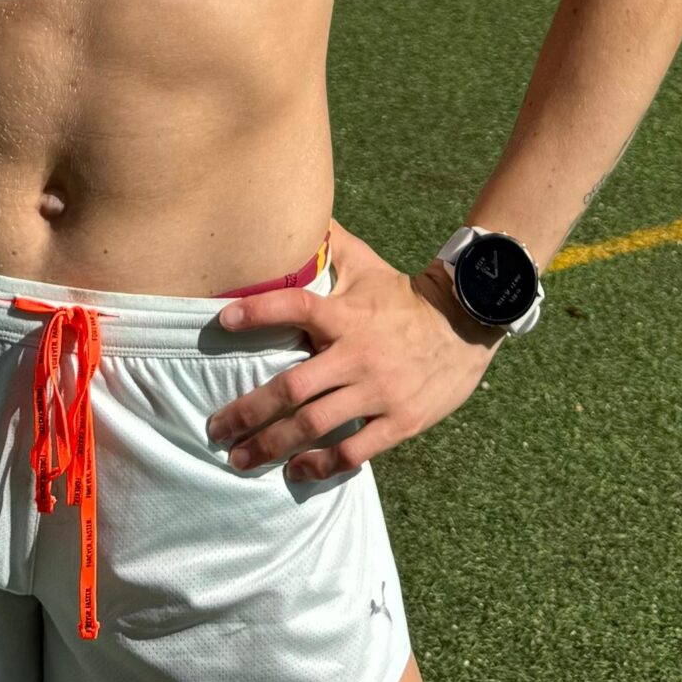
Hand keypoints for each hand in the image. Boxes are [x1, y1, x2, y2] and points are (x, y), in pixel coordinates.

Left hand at [205, 223, 502, 482]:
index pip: (296, 306)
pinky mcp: (400, 421)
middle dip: (248, 411)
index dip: (259, 311)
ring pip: (316, 425)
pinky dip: (320, 465)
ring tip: (241, 456)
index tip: (223, 321)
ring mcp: (379, 391)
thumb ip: (330, 245)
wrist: (466, 327)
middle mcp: (358, 355)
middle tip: (215, 428)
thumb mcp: (368, 266)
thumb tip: (297, 211)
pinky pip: (354, 451)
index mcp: (346, 316)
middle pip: (293, 387)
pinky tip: (295, 471)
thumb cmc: (404, 298)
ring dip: (272, 444)